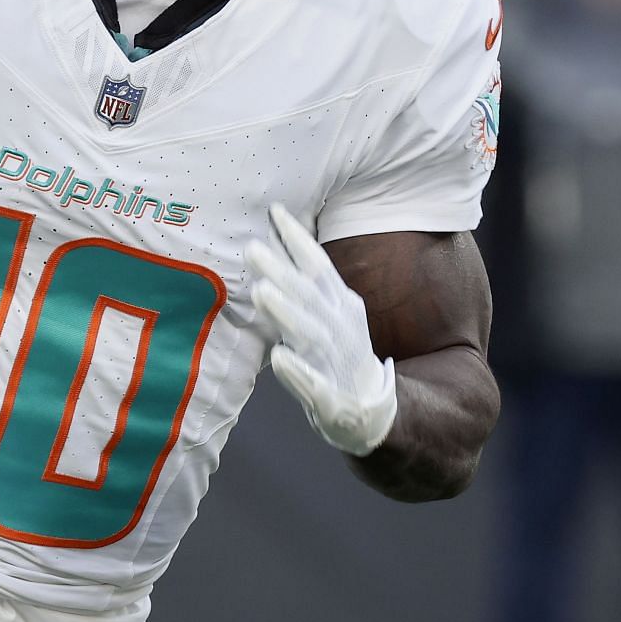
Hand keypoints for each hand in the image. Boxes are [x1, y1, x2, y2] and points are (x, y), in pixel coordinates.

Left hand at [244, 204, 397, 456]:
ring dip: (287, 313)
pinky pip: (313, 383)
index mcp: (340, 304)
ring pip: (310, 334)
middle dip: (282, 271)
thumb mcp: (330, 311)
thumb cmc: (338, 351)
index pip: (318, 266)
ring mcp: (335, 362)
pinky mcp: (329, 397)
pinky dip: (297, 371)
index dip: (298, 239)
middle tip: (252, 248)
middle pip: (308, 296)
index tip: (274, 212)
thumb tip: (275, 240)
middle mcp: (339, 328)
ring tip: (261, 293)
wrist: (368, 409)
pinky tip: (279, 358)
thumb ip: (305, 282)